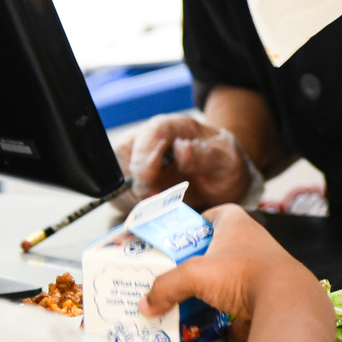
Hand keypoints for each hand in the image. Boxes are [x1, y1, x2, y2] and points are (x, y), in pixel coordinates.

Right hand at [112, 115, 260, 212]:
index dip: (145, 154)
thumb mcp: (224, 160)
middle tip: (152, 202)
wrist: (221, 181)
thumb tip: (181, 149)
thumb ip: (204, 155)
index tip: (147, 178)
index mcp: (173, 128)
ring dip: (131, 195)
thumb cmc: (222, 165)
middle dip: (134, 180)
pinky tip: (150, 213)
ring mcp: (137, 160)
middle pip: (125, 152)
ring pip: (117, 174)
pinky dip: (130, 206)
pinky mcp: (132, 181)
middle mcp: (150, 141)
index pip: (152, 132)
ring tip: (154, 210)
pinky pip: (119, 193)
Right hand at [139, 204, 316, 341]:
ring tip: (189, 306)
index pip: (213, 214)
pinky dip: (229, 321)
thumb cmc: (241, 274)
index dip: (195, 225)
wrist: (288, 305)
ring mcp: (264, 271)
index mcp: (236, 223)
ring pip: (231, 281)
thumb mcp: (194, 274)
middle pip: (219, 251)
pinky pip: (244, 309)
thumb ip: (166, 287)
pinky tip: (212, 332)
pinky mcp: (271, 298)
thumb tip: (145, 305)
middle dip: (199, 266)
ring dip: (213, 294)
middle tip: (176, 278)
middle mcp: (253, 242)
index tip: (178, 241)